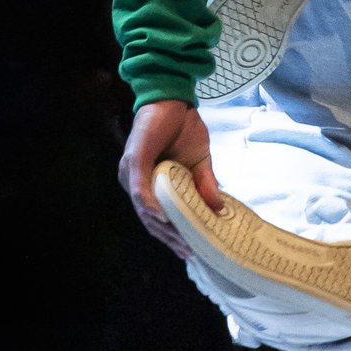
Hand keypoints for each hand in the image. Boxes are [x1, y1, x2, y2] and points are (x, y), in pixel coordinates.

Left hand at [117, 99, 222, 257]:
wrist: (174, 97)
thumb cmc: (182, 127)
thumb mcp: (200, 161)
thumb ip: (205, 184)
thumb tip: (218, 210)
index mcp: (147, 183)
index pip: (155, 217)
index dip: (170, 236)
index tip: (189, 251)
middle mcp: (134, 181)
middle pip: (148, 219)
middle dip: (169, 238)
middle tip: (188, 252)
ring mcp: (131, 172)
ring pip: (142, 208)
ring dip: (161, 228)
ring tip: (181, 241)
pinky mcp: (134, 160)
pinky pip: (139, 189)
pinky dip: (151, 206)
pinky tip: (164, 219)